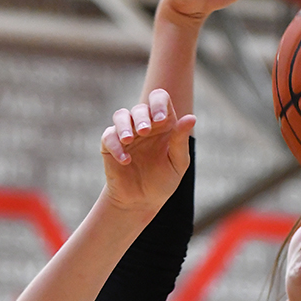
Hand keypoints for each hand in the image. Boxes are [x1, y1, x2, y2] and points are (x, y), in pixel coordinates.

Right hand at [100, 89, 195, 210]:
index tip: (161, 119)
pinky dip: (115, 146)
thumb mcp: (178, 163)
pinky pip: (108, 137)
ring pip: (121, 115)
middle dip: (142, 117)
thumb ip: (181, 140)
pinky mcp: (110, 146)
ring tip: (129, 139)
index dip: (159, 103)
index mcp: (163, 124)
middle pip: (140, 108)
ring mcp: (126, 134)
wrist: (142, 202)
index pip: (160, 99)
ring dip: (124, 125)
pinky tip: (125, 160)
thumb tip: (191, 118)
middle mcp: (144, 125)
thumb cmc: (163, 181)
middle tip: (145, 132)